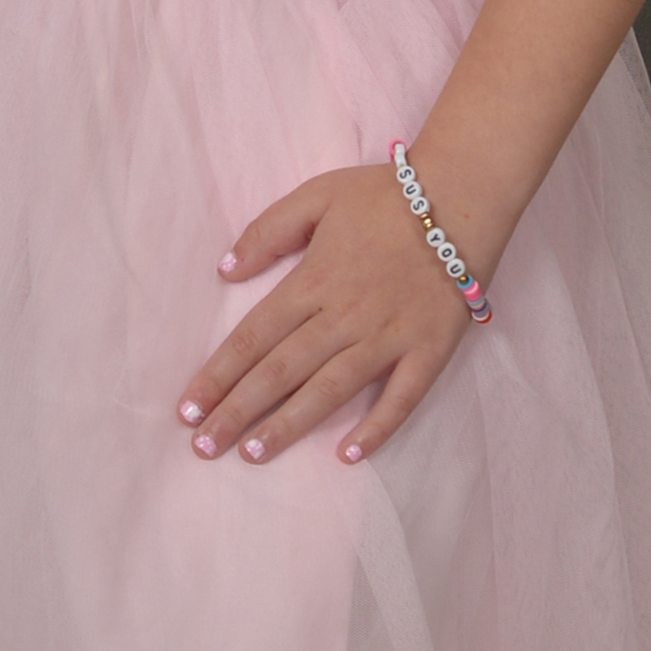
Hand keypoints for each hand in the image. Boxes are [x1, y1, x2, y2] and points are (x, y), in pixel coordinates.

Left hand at [176, 161, 480, 467]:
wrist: (463, 194)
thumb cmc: (385, 196)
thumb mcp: (316, 195)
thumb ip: (268, 231)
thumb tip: (225, 271)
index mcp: (313, 280)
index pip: (253, 337)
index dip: (217, 375)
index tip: (187, 409)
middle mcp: (345, 315)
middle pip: (281, 371)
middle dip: (238, 411)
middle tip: (204, 447)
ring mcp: (389, 336)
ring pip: (330, 390)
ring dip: (289, 425)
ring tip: (252, 455)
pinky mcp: (429, 350)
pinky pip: (402, 398)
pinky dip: (377, 429)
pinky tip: (347, 455)